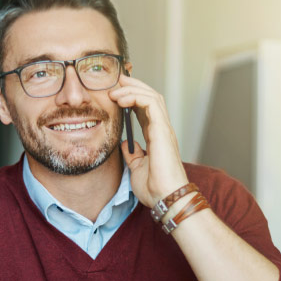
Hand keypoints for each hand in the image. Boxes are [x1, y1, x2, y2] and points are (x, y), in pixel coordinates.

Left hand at [109, 75, 189, 207]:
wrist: (165, 198)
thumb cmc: (155, 188)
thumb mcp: (137, 168)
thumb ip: (133, 155)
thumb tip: (125, 144)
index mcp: (157, 137)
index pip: (146, 109)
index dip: (132, 98)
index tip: (115, 93)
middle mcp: (162, 129)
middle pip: (150, 97)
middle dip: (133, 86)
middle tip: (116, 81)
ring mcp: (164, 128)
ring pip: (152, 96)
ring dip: (133, 88)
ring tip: (116, 89)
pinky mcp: (163, 130)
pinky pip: (151, 103)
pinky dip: (136, 96)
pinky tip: (122, 98)